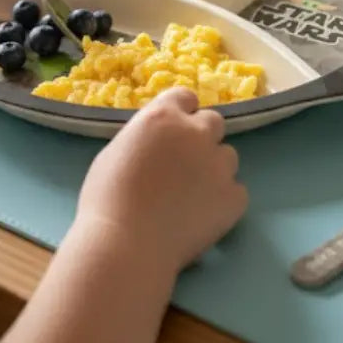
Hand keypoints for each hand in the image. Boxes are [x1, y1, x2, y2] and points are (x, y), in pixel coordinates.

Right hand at [75, 87, 248, 274]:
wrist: (125, 245)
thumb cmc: (106, 200)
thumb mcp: (116, 151)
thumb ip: (145, 137)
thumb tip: (157, 143)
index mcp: (163, 116)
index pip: (186, 97)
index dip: (181, 113)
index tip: (175, 131)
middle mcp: (196, 133)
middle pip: (214, 121)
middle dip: (202, 138)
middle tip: (185, 164)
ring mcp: (219, 164)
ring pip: (228, 156)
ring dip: (214, 168)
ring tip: (192, 196)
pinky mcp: (234, 197)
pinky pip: (236, 191)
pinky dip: (224, 200)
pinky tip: (202, 217)